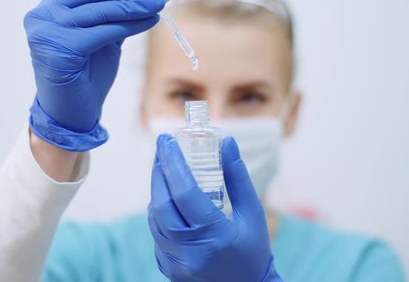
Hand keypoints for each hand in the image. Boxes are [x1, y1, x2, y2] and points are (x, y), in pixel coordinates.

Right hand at [25, 0, 164, 150]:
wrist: (71, 112)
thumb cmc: (85, 75)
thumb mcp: (99, 37)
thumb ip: (112, 15)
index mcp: (50, 7)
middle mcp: (44, 16)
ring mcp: (48, 32)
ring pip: (100, 11)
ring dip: (134, 6)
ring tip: (157, 4)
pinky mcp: (61, 50)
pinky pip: (103, 32)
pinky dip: (129, 25)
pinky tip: (149, 21)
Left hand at [148, 134, 281, 281]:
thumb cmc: (253, 251)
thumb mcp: (252, 213)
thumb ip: (237, 177)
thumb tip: (227, 142)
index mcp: (214, 236)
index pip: (184, 193)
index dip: (173, 163)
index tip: (167, 141)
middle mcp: (190, 252)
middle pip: (161, 204)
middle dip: (159, 172)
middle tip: (162, 149)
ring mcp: (175, 263)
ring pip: (154, 219)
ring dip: (157, 191)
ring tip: (165, 170)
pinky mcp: (168, 268)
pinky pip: (156, 234)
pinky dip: (159, 213)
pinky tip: (167, 198)